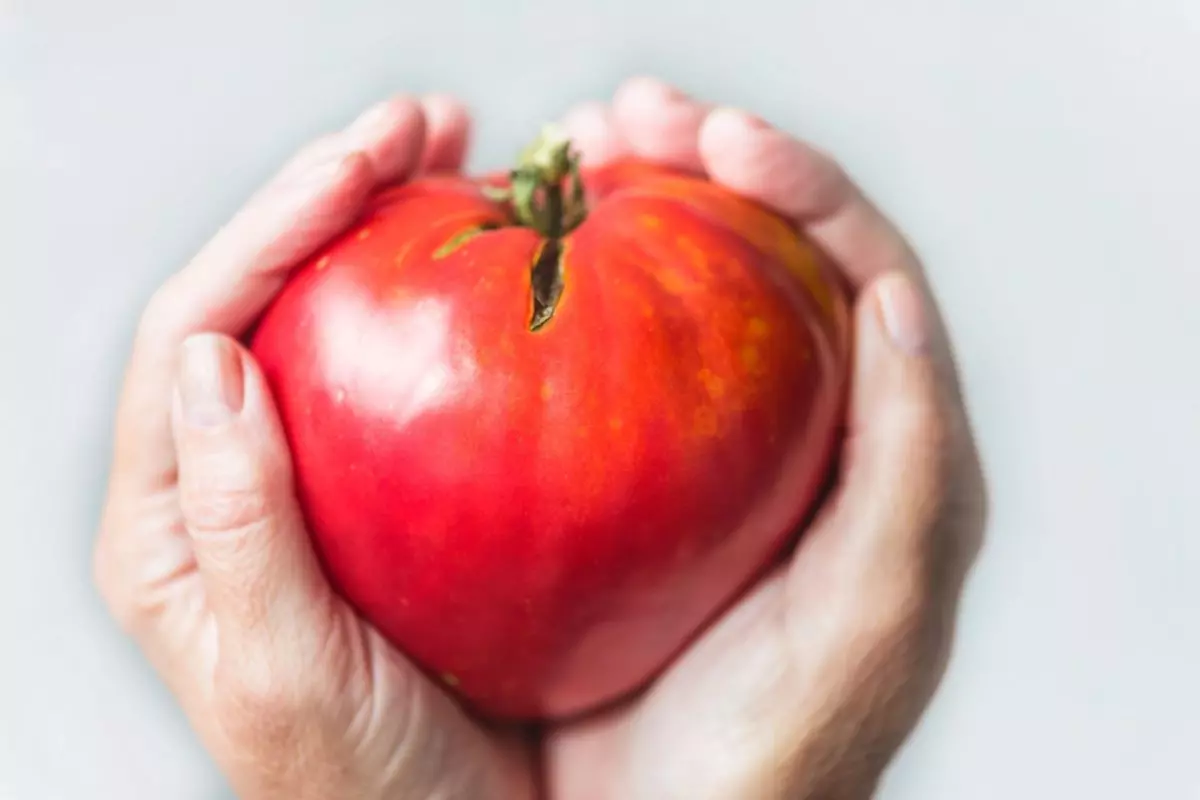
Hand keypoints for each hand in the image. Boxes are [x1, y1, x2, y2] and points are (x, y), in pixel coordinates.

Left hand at [93, 96, 533, 799]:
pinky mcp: (385, 494)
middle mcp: (225, 481)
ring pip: (331, 319)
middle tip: (429, 124)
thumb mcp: (282, 673)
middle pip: (259, 297)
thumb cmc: (356, 789)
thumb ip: (237, 523)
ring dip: (386, 228)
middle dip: (331, 195)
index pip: (195, 334)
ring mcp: (310, 481)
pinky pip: (403, 373)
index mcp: (167, 522)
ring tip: (462, 160)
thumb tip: (215, 357)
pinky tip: (490, 263)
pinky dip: (439, 301)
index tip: (362, 163)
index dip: (271, 232)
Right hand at [543, 78, 987, 798]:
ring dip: (632, 209)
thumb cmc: (779, 745)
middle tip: (622, 115)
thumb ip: (907, 469)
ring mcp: (710, 445)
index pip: (861, 271)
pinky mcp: (630, 476)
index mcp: (882, 443)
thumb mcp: (871, 614)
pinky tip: (518, 268)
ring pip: (684, 290)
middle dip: (704, 162)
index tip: (710, 142)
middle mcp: (803, 426)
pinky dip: (571, 299)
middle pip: (770, 253)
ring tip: (570, 155)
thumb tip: (892, 302)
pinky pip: (605, 362)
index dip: (797, 185)